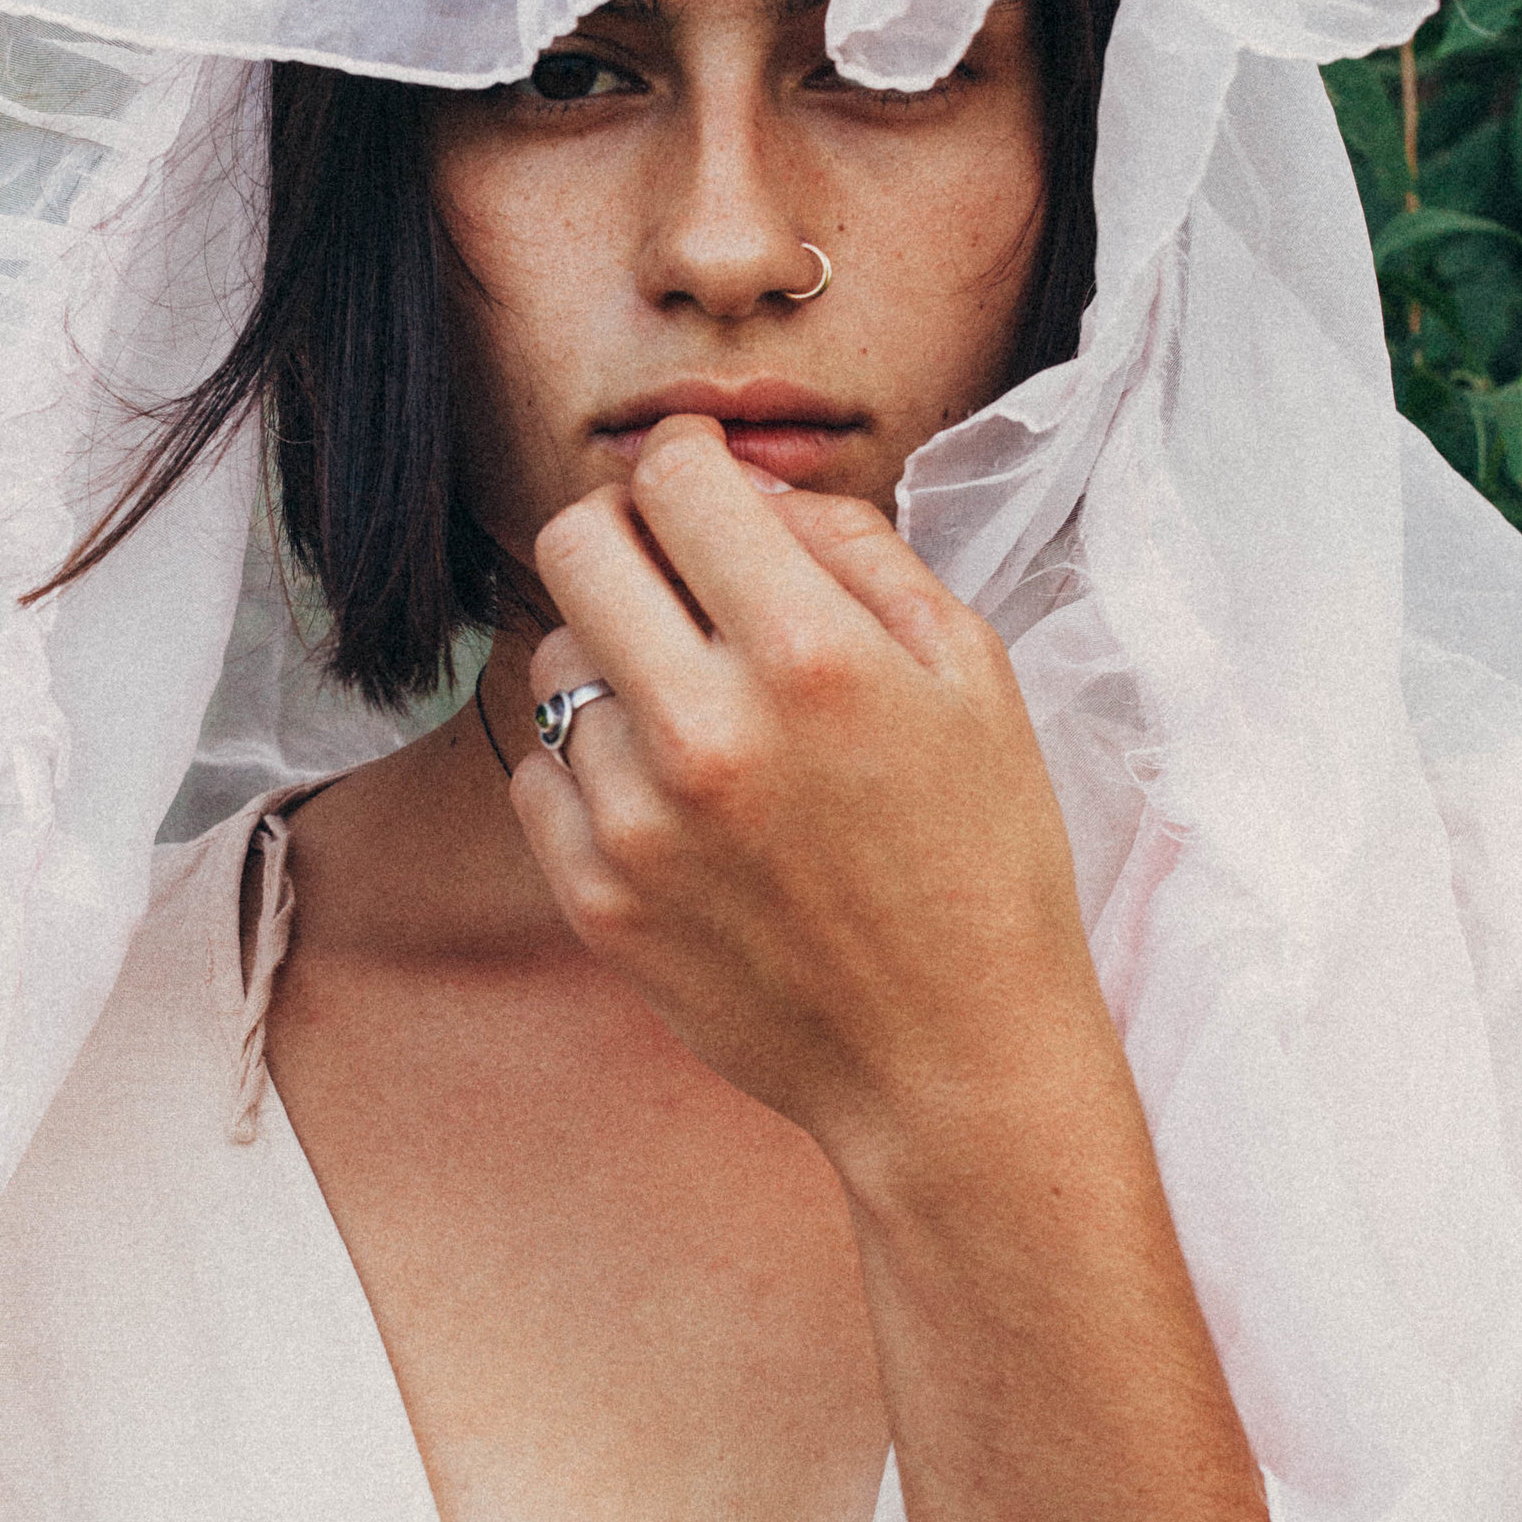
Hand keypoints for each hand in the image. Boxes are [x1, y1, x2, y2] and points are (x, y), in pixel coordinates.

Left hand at [509, 415, 1110, 1171]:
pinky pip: (540, 771)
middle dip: (625, 531)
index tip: (701, 483)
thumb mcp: (970, 672)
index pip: (676, 479)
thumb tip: (746, 488)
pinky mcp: (593, 897)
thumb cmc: (981, 858)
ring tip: (702, 712)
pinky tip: (675, 796)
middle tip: (673, 566)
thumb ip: (855, 548)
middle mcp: (704, 729)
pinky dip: (592, 762)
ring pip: (555, 661)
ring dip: (614, 658)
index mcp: (809, 655)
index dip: (689, 461)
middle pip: (576, 544)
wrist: (951, 1060)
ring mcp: (634, 820)